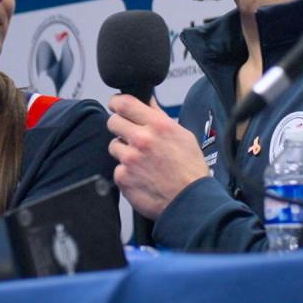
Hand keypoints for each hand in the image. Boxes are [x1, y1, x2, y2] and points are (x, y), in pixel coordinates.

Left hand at [107, 95, 209, 218]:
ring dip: (124, 151)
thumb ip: (161, 117)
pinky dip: (126, 172)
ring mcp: (130, 159)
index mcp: (158, 125)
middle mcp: (142, 139)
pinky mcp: (122, 177)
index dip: (116, 101)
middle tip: (129, 135)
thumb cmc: (190, 170)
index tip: (115, 104)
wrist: (189, 201)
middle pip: (113, 122)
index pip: (125, 103)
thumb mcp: (183, 135)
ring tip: (141, 161)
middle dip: (119, 126)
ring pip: (114, 146)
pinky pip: (117, 168)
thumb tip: (147, 102)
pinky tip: (141, 176)